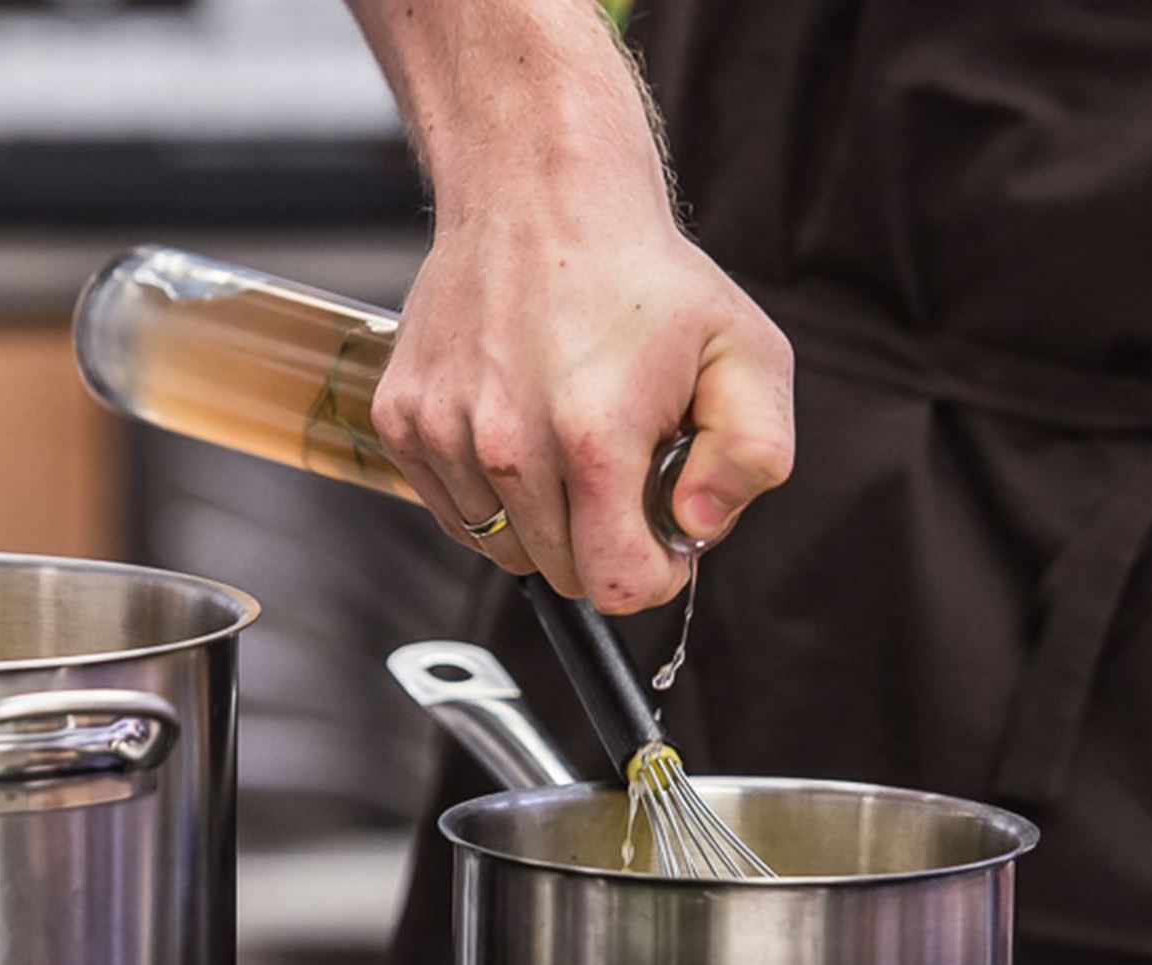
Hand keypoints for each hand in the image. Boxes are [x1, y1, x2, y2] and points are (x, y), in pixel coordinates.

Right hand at [372, 192, 793, 613]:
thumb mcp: (745, 352)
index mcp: (593, 436)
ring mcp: (444, 434)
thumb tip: (697, 528)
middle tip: (619, 462)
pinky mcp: (402, 421)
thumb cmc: (641, 274)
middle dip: (600, 538)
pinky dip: (489, 489)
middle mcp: (505, 442)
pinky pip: (454, 510)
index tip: (660, 536)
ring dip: (542, 516)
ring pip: (502, 547)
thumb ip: (749, 455)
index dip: (653, 574)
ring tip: (565, 434)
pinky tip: (517, 423)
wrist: (538, 192)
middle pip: (561, 573)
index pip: (616, 585)